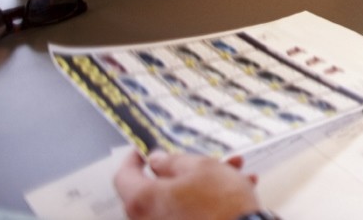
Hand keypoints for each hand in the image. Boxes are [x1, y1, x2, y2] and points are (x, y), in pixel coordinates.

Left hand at [113, 150, 260, 219]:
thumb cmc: (221, 204)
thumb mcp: (201, 167)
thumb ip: (172, 161)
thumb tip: (157, 161)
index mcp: (144, 199)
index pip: (124, 175)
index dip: (133, 159)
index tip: (143, 150)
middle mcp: (148, 219)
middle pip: (155, 189)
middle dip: (184, 170)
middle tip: (201, 158)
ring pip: (179, 200)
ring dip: (204, 183)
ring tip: (232, 171)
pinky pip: (191, 214)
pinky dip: (209, 201)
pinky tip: (239, 188)